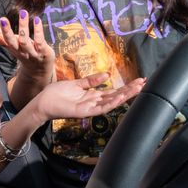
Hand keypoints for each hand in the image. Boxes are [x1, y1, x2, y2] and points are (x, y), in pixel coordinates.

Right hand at [0, 10, 54, 79]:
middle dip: (6, 31)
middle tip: (2, 19)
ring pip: (25, 40)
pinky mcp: (42, 52)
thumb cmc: (23, 51)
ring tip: (23, 12)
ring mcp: (31, 52)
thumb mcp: (11, 43)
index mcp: (10, 47)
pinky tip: (37, 20)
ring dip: (23, 26)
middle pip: (11, 41)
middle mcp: (19, 51)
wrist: (39, 69)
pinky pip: (40, 41)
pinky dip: (38, 30)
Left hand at [29, 74, 145, 122]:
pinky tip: (120, 97)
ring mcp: (90, 108)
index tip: (139, 80)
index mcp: (93, 96)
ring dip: (125, 96)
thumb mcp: (77, 83)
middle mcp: (94, 103)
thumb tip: (107, 75)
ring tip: (138, 88)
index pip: (114, 91)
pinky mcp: (84, 112)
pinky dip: (110, 103)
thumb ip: (91, 80)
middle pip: (117, 96)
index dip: (126, 86)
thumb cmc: (57, 93)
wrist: (43, 102)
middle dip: (130, 90)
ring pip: (112, 102)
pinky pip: (100, 108)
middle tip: (144, 83)